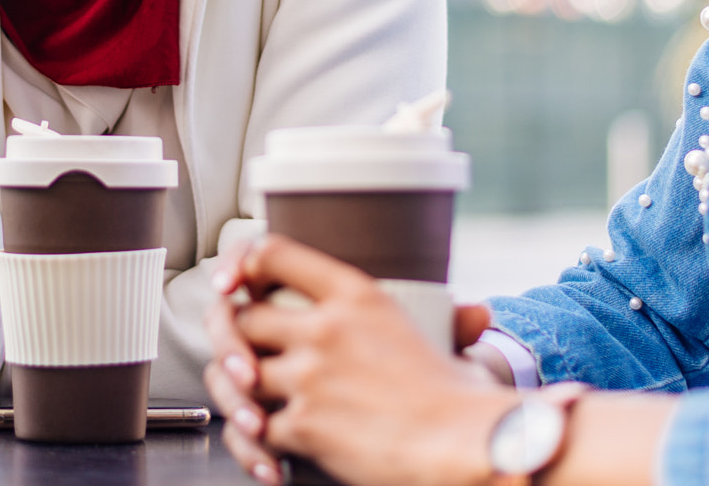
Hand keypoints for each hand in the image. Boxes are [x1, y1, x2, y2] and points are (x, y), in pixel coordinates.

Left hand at [203, 235, 514, 485]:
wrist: (468, 447)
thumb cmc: (464, 400)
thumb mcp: (448, 340)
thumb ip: (446, 322)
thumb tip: (476, 314)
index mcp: (356, 295)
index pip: (271, 253)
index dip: (241, 263)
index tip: (233, 281)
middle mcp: (325, 329)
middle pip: (242, 317)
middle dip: (231, 338)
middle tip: (239, 355)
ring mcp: (311, 377)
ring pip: (235, 374)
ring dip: (235, 393)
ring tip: (249, 405)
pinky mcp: (306, 425)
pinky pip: (253, 430)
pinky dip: (253, 446)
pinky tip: (268, 456)